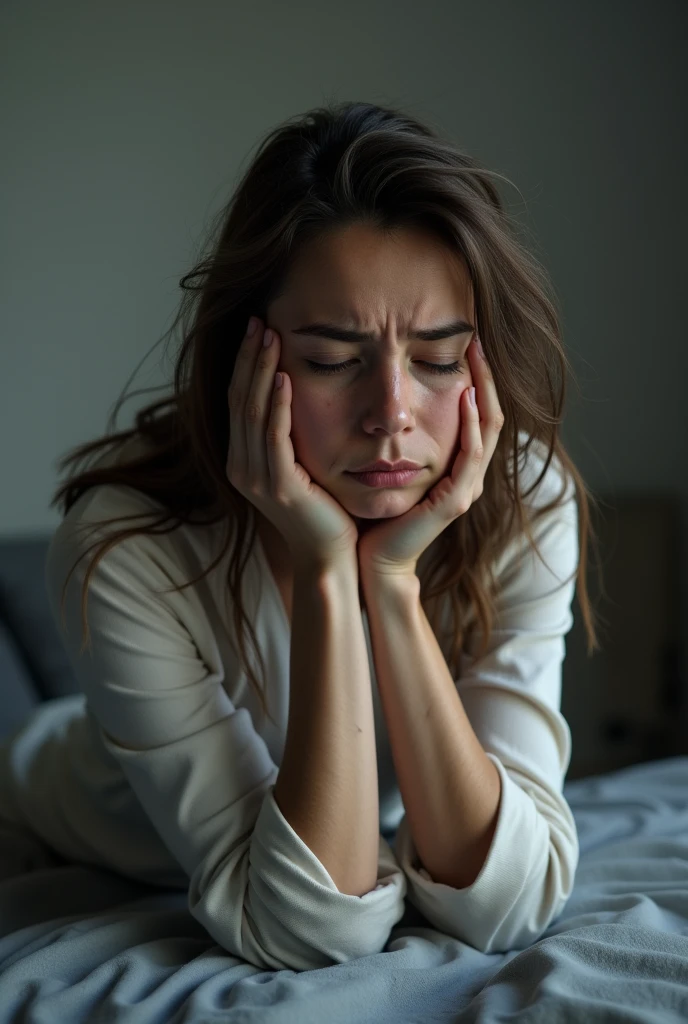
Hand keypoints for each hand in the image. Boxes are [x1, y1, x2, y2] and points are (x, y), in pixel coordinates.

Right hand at [226, 318, 358, 572]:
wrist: (330, 557)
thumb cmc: (324, 511)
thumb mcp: (302, 465)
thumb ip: (290, 434)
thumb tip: (294, 390)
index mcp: (242, 460)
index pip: (238, 400)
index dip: (245, 363)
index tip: (258, 327)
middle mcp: (241, 467)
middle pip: (239, 399)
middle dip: (250, 357)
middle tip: (260, 320)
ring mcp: (255, 478)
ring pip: (252, 412)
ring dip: (261, 371)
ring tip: (271, 337)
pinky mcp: (277, 487)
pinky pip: (273, 438)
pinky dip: (277, 406)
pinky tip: (285, 378)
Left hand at [357, 333, 503, 579]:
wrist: (370, 558)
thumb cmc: (376, 512)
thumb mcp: (392, 464)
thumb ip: (401, 436)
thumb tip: (389, 395)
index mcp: (458, 467)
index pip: (479, 413)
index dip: (477, 378)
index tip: (467, 342)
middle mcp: (469, 476)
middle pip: (491, 415)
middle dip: (486, 376)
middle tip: (478, 339)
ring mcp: (466, 489)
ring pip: (488, 430)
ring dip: (483, 391)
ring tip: (475, 357)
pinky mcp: (454, 502)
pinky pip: (471, 456)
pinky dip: (470, 425)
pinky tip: (463, 397)